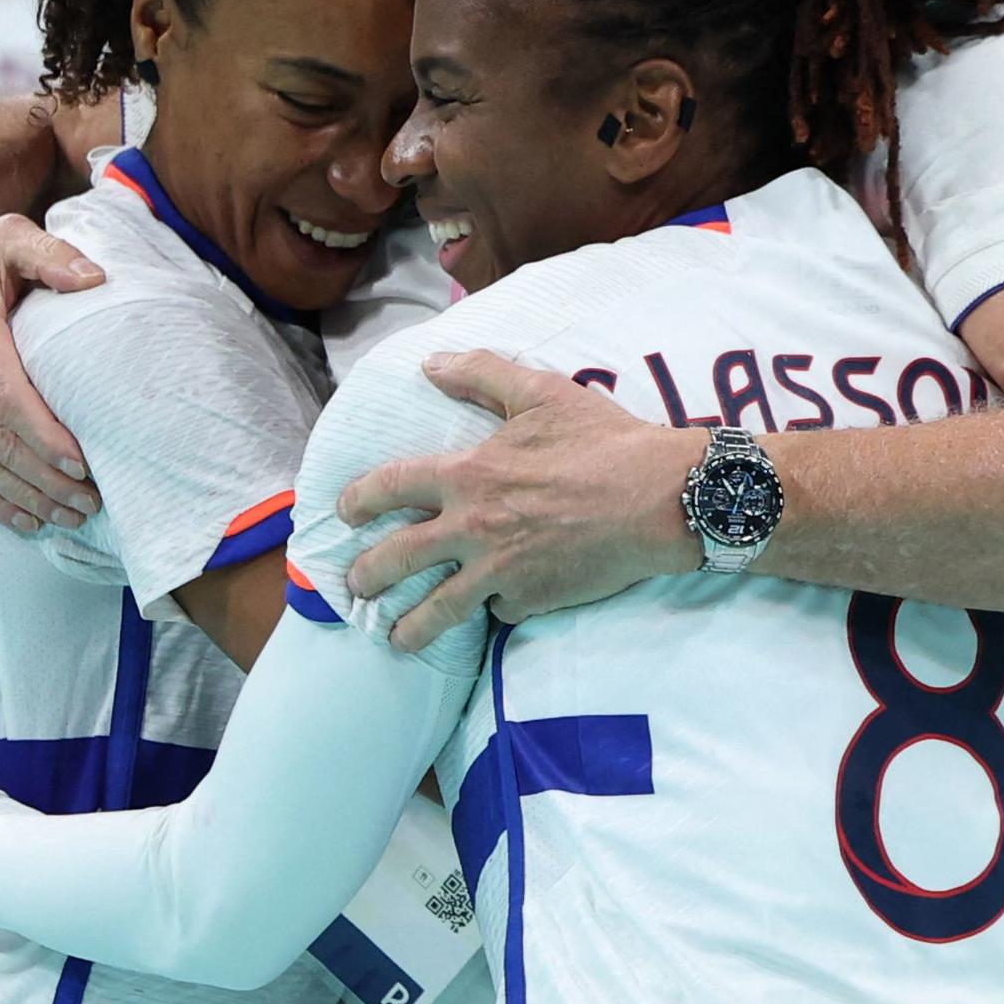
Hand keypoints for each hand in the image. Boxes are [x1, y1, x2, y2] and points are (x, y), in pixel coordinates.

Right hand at [0, 214, 105, 532]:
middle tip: (90, 501)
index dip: (43, 437)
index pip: (6, 398)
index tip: (80, 463)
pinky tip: (26, 518)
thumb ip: (52, 254)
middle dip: (44, 479)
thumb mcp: (8, 237)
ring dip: (24, 496)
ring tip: (70, 515)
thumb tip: (95, 278)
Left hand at [339, 351, 696, 653]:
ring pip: (437, 609)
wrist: (658, 498)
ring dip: (409, 626)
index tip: (344, 512)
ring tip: (395, 639)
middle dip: (367, 575)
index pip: (390, 487)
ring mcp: (499, 570)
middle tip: (355, 585)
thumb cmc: (602, 440)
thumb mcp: (540, 392)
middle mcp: (472, 527)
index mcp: (467, 475)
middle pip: (398, 559)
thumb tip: (430, 364)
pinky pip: (499, 612)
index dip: (359, 499)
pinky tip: (490, 614)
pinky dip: (495, 612)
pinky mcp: (531, 599)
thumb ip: (481, 374)